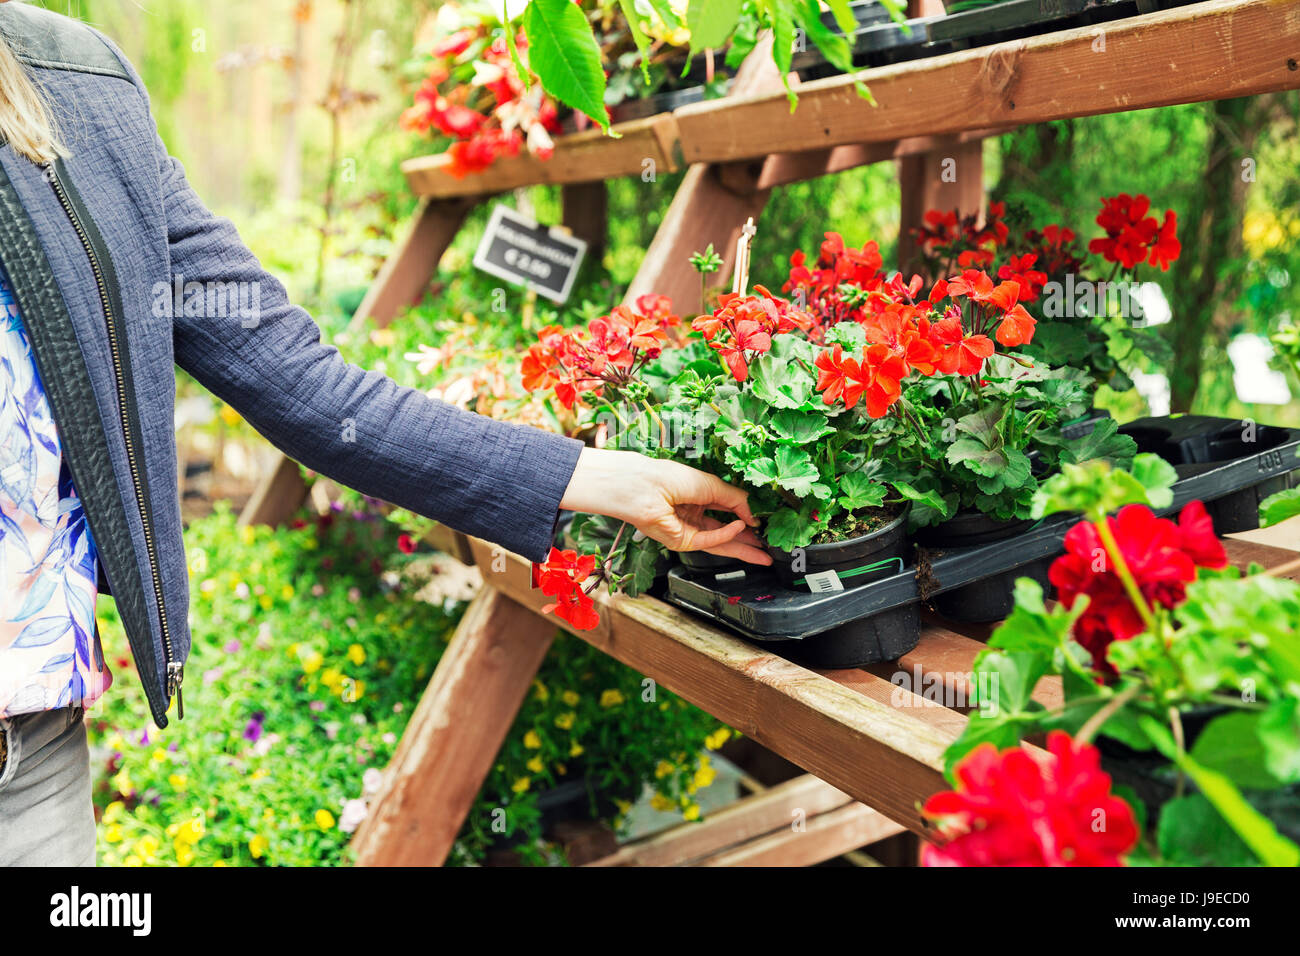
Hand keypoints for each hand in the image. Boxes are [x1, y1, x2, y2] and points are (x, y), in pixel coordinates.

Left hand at [560, 448, 771, 565]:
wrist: (643, 486)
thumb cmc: (670, 477)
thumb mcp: (711, 484)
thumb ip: (735, 499)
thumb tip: (752, 515)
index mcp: (699, 498)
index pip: (728, 512)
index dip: (747, 517)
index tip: (764, 522)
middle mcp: (695, 515)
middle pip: (727, 533)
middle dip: (749, 541)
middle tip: (770, 549)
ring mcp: (689, 530)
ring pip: (722, 543)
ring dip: (744, 549)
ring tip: (765, 556)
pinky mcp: (682, 541)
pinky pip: (710, 540)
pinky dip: (727, 534)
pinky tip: (742, 528)